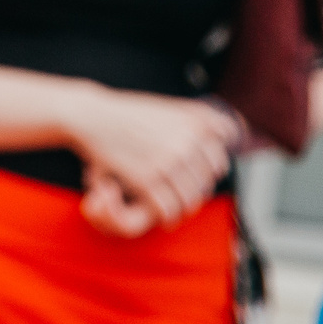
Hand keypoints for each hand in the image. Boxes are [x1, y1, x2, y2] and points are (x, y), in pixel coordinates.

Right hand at [64, 87, 236, 228]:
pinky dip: (167, 217)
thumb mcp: (169, 106)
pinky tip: (163, 217)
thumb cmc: (126, 112)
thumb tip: (232, 130)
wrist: (90, 116)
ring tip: (176, 210)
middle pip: (205, 182)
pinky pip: (168, 208)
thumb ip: (199, 118)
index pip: (219, 161)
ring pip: (190, 199)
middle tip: (184, 195)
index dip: (209, 172)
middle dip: (195, 191)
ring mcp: (168, 162)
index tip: (199, 177)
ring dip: (183, 208)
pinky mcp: (147, 180)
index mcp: (196, 124)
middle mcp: (186, 143)